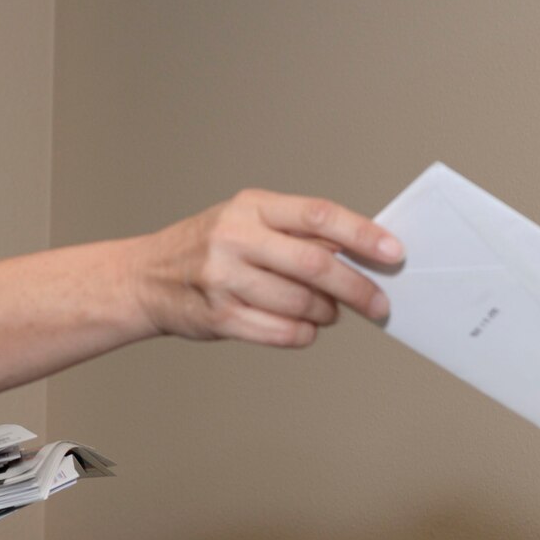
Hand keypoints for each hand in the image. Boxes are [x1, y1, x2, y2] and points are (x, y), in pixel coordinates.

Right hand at [134, 189, 404, 346]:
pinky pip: (282, 332)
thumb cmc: (208, 247)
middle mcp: (235, 238)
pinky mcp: (220, 317)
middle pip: (315, 265)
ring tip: (330, 312)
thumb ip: (295, 232)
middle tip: (379, 303)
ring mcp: (225, 279)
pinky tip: (305, 327)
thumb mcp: (246, 221)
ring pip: (301, 303)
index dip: (362, 235)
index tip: (393, 253)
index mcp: (250, 207)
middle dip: (357, 287)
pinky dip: (304, 333)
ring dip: (327, 313)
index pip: (319, 215)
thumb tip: (360, 253)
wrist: (145, 278)